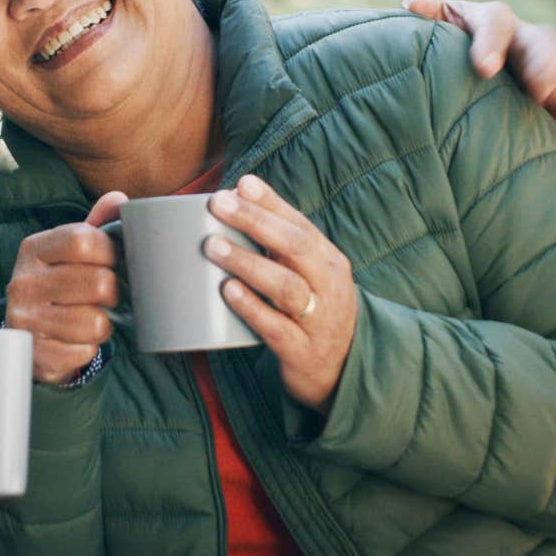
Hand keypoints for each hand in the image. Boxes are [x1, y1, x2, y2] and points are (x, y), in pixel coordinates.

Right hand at [5, 190, 126, 383]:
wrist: (27, 332)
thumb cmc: (59, 284)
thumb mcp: (72, 252)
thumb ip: (97, 224)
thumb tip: (119, 199)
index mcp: (34, 249)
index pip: (82, 240)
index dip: (109, 251)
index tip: (113, 261)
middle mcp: (23, 282)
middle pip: (97, 282)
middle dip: (113, 292)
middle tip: (107, 295)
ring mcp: (25, 320)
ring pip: (95, 322)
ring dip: (103, 324)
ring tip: (92, 318)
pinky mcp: (34, 353)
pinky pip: (84, 352)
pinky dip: (88, 348)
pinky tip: (76, 340)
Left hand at [204, 175, 355, 410]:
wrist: (342, 372)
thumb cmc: (313, 313)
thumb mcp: (309, 277)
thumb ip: (280, 248)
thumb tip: (235, 204)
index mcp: (329, 262)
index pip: (301, 225)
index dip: (271, 203)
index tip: (242, 184)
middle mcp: (329, 287)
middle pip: (296, 247)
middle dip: (256, 222)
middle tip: (220, 204)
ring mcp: (318, 320)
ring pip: (286, 286)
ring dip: (247, 262)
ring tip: (213, 246)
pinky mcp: (302, 351)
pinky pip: (276, 327)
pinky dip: (251, 307)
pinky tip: (228, 291)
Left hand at [401, 0, 555, 134]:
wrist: (451, 75)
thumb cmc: (439, 46)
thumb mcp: (431, 26)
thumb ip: (424, 7)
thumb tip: (415, 2)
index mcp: (489, 21)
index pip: (496, 21)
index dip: (492, 42)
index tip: (484, 69)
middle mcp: (521, 38)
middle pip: (541, 41)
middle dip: (543, 62)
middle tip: (539, 87)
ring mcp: (541, 65)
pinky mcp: (552, 94)